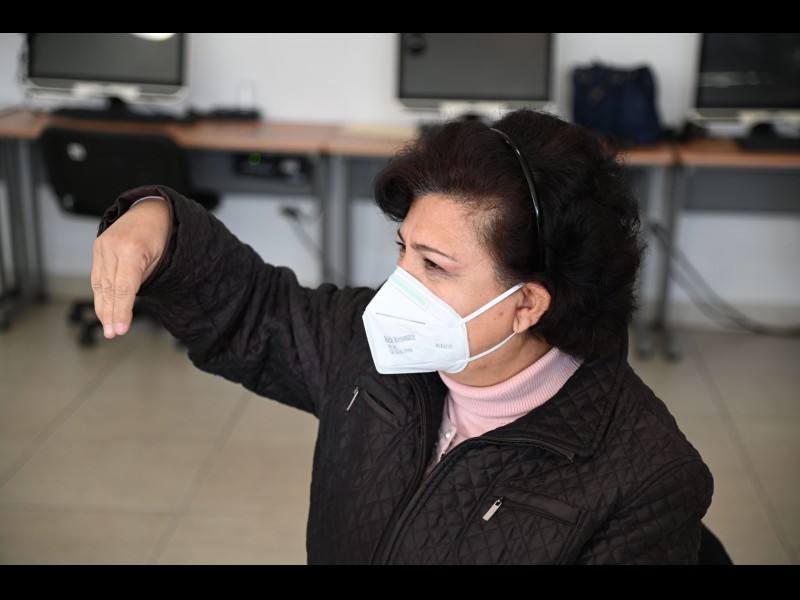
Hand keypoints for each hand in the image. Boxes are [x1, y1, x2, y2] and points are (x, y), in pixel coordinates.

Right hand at [91, 198, 170, 337]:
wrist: (152, 210)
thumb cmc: (163, 236)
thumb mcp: (162, 259)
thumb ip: (144, 280)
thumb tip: (129, 305)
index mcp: (132, 249)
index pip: (124, 287)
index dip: (121, 310)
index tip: (120, 329)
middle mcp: (112, 246)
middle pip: (110, 288)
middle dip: (111, 314)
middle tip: (113, 333)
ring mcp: (102, 245)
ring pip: (99, 283)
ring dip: (103, 307)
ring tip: (108, 327)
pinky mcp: (98, 246)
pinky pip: (97, 275)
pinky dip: (101, 293)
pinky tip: (104, 308)